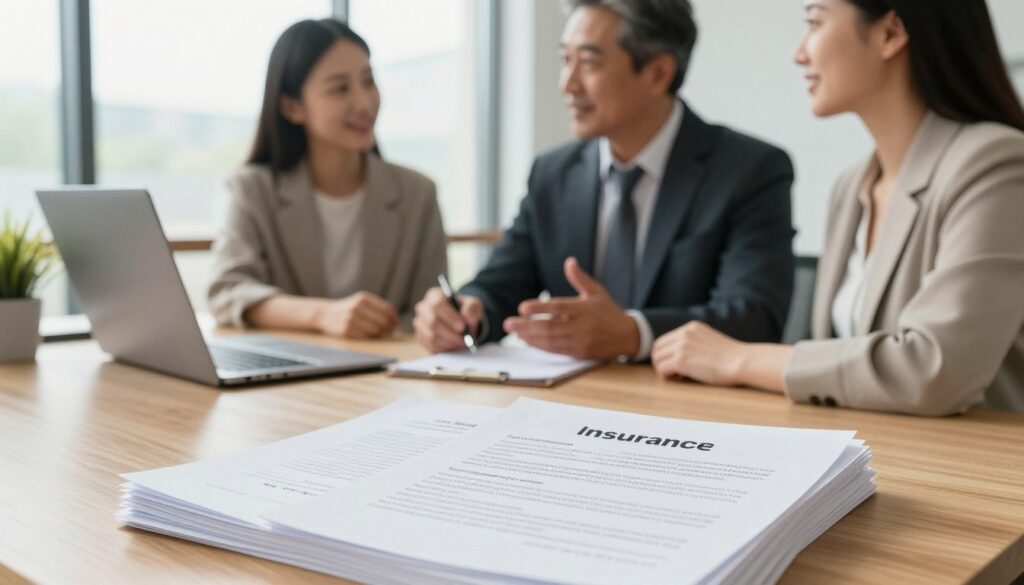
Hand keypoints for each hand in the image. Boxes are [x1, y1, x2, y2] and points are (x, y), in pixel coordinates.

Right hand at [316, 292, 398, 338]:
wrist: (326, 314)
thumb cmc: (349, 310)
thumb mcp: (362, 303)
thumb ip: (377, 309)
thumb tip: (396, 323)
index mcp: (364, 298)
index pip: (387, 309)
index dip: (395, 319)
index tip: (396, 325)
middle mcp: (357, 306)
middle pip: (384, 321)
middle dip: (389, 329)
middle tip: (388, 333)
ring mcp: (350, 318)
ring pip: (376, 330)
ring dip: (380, 334)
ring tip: (377, 333)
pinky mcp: (345, 329)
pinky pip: (366, 336)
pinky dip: (370, 337)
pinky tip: (367, 335)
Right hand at [413, 287, 482, 352]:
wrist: (460, 321)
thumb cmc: (465, 310)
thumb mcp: (474, 305)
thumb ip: (473, 308)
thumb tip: (468, 318)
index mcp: (434, 295)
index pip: (438, 304)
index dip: (450, 316)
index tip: (462, 326)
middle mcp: (423, 308)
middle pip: (433, 322)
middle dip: (450, 333)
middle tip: (464, 340)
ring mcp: (420, 324)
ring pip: (431, 336)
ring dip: (449, 342)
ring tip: (462, 343)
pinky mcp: (420, 338)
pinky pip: (430, 346)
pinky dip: (444, 348)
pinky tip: (454, 346)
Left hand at [503, 257, 638, 358]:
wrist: (627, 336)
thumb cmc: (608, 311)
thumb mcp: (596, 292)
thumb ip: (580, 279)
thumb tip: (569, 261)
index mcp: (584, 309)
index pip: (558, 308)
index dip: (539, 308)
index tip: (522, 307)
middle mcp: (581, 326)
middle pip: (549, 326)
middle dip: (527, 326)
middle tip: (508, 323)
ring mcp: (580, 341)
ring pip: (550, 340)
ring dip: (530, 337)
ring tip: (514, 332)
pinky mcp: (579, 353)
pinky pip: (556, 350)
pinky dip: (540, 346)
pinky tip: (527, 341)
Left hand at [651, 322, 748, 385]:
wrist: (742, 362)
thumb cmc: (731, 358)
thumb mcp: (710, 340)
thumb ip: (695, 342)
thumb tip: (678, 355)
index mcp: (691, 327)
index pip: (665, 340)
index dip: (666, 354)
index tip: (676, 365)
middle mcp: (684, 333)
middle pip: (657, 348)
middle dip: (662, 362)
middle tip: (674, 373)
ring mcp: (682, 346)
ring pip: (657, 359)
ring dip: (664, 369)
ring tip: (679, 376)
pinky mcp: (681, 360)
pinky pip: (662, 369)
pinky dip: (668, 376)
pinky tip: (682, 379)